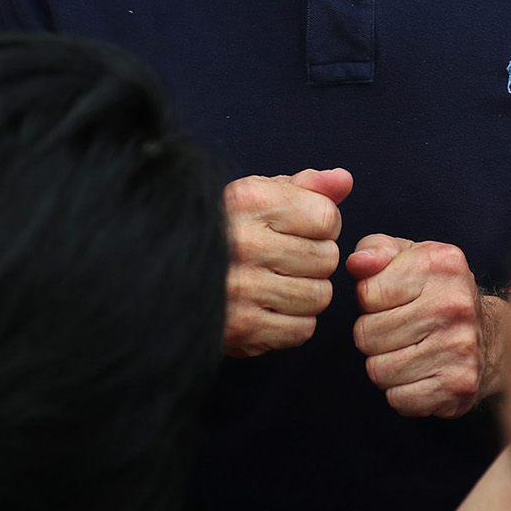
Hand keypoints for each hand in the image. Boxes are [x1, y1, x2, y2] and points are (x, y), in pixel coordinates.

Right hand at [223, 168, 352, 355]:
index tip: (301, 229)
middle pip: (327, 258)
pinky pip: (302, 329)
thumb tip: (344, 181)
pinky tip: (271, 307)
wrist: (165, 271)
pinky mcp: (242, 329)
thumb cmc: (223, 231)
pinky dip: (294, 322)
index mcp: (248, 201)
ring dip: (307, 292)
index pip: (327, 218)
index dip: (323, 224)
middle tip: (287, 259)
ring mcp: (242, 289)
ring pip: (319, 296)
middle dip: (315, 259)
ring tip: (280, 283)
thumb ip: (307, 186)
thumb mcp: (258, 195)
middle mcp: (244, 243)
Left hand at [348, 233, 497, 417]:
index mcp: (442, 265)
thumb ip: (376, 249)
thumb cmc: (437, 292)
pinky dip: (400, 391)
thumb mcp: (409, 257)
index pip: (368, 293)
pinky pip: (398, 398)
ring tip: (407, 351)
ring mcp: (461, 348)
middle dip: (372, 335)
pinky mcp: (459, 386)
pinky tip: (419, 373)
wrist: (491, 337)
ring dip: (384, 365)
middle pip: (367, 335)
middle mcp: (455, 305)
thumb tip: (357, 263)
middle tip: (396, 330)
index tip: (390, 301)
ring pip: (379, 370)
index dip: (370, 301)